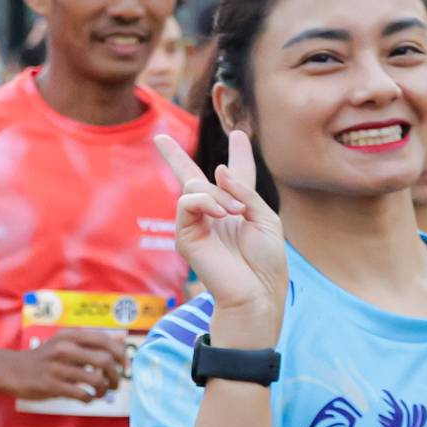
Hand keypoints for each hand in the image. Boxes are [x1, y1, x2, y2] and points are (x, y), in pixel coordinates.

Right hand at [0, 327, 129, 403]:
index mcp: (70, 336)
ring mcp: (58, 367)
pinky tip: (87, 398)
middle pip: (104, 360)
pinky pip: (81, 394)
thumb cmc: (44, 358)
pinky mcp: (52, 385)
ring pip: (95, 379)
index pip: (104, 340)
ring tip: (101, 392)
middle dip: (116, 375)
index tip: (124, 366)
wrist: (11, 370)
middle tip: (115, 384)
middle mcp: (64, 348)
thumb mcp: (64, 343)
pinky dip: (90, 398)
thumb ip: (89, 343)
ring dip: (104, 389)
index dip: (120, 354)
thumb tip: (120, 342)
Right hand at [156, 128, 287, 342]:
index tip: (238, 134)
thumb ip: (244, 191)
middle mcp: (213, 215)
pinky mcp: (185, 235)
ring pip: (194, 186)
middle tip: (160, 137)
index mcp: (238, 210)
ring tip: (234, 212)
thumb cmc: (266, 262)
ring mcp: (196, 224)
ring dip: (217, 193)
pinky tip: (222, 213)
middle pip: (191, 178)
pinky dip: (206, 201)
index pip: (234, 178)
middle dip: (174, 156)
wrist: (256, 292)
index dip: (238, 155)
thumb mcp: (266, 218)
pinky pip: (187, 202)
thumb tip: (216, 172)